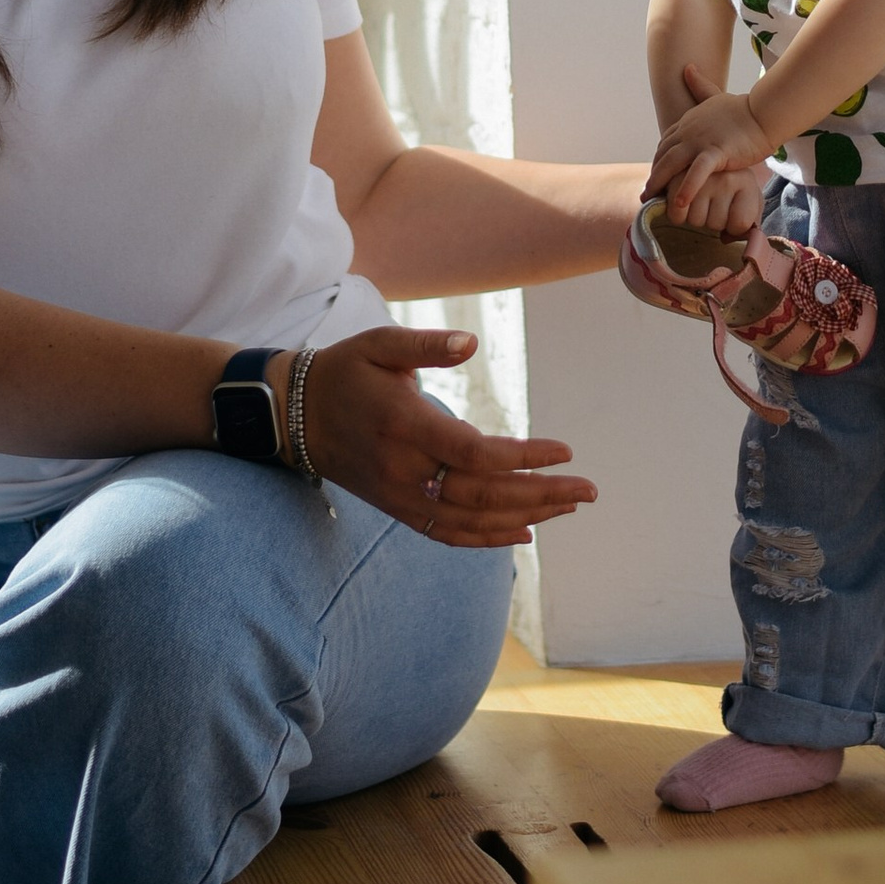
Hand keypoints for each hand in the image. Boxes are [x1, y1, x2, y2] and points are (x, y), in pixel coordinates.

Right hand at [288, 327, 597, 547]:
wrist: (295, 417)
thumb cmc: (346, 372)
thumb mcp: (380, 344)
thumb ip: (427, 346)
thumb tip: (472, 345)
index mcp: (406, 427)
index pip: (476, 454)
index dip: (524, 458)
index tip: (565, 451)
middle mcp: (405, 471)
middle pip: (484, 495)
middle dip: (543, 495)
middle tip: (589, 490)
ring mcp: (402, 497)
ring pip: (472, 520)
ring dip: (527, 516)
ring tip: (569, 506)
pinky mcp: (399, 509)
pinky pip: (448, 533)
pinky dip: (488, 539)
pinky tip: (524, 533)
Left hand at [645, 68, 772, 224]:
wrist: (764, 112)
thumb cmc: (742, 108)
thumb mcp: (715, 95)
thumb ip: (699, 85)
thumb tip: (687, 67)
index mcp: (687, 122)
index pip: (665, 145)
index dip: (657, 162)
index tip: (654, 178)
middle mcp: (688, 131)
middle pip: (663, 156)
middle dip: (653, 176)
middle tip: (645, 196)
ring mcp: (700, 140)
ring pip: (672, 163)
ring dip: (660, 183)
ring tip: (653, 202)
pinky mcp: (716, 151)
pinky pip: (697, 172)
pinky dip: (687, 187)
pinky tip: (680, 203)